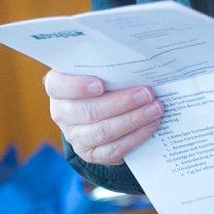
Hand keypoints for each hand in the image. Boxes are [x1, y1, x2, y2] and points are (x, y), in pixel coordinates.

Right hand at [43, 70, 163, 165]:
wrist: (98, 107)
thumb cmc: (102, 79)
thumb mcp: (99, 67)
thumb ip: (109, 63)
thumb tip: (138, 60)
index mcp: (58, 86)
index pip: (59, 86)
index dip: (78, 87)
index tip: (101, 84)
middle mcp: (62, 112)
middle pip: (89, 111)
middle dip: (122, 103)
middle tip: (148, 93)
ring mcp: (75, 135)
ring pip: (103, 131)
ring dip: (133, 120)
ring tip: (155, 109)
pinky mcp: (90, 153)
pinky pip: (113, 149)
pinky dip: (135, 137)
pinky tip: (151, 126)